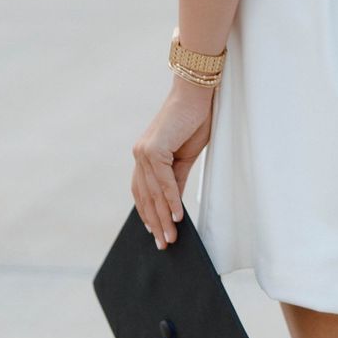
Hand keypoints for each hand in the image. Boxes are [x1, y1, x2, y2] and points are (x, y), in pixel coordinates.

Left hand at [131, 78, 215, 249]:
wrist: (198, 93)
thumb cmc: (194, 120)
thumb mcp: (186, 156)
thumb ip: (177, 179)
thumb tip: (174, 205)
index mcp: (145, 156)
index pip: (142, 192)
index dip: (148, 213)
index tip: (155, 233)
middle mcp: (140, 154)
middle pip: (145, 197)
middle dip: (155, 223)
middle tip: (164, 244)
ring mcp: (144, 151)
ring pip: (153, 193)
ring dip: (162, 218)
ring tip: (171, 238)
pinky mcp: (154, 148)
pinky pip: (164, 182)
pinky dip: (171, 201)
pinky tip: (177, 217)